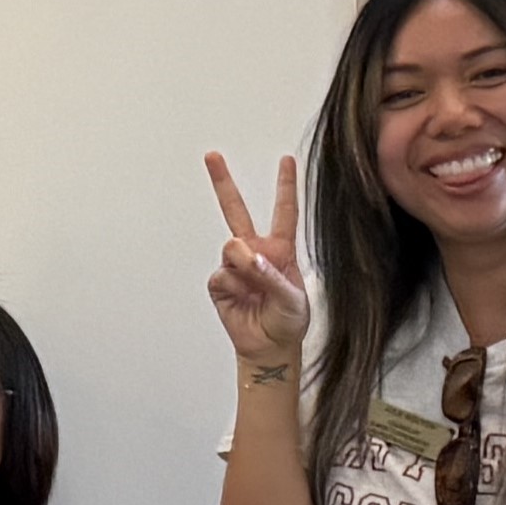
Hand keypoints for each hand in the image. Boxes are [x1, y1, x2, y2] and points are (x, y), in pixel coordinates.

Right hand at [204, 151, 311, 368]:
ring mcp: (236, 267)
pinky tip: (241, 299)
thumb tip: (247, 256)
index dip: (285, 186)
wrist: (269, 347)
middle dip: (223, 183)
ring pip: (230, 248)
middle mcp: (255, 252)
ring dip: (242, 264)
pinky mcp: (220, 284)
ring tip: (254, 288)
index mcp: (280, 250)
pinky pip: (220, 275)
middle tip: (212, 156)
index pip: (284, 212)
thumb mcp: (293, 298)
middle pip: (236, 211)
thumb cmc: (288, 321)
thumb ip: (271, 275)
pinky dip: (231, 286)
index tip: (286, 160)